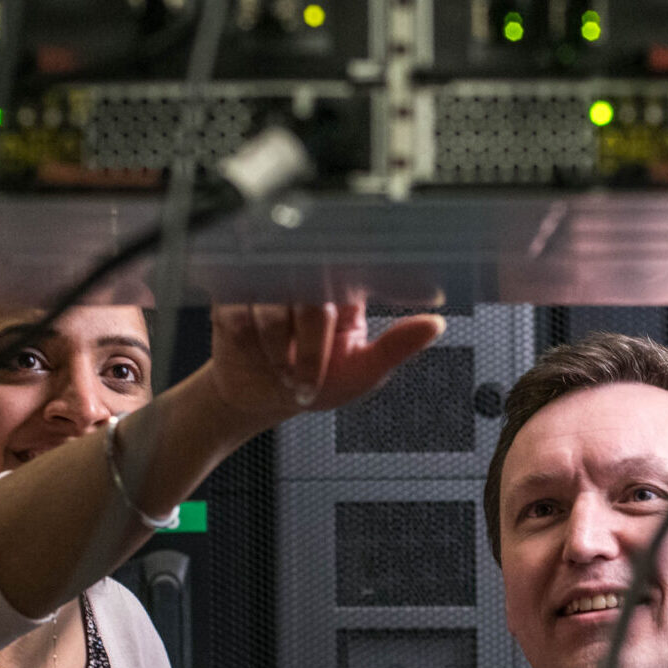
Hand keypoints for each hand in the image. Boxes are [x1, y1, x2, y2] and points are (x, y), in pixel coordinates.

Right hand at [202, 299, 445, 432]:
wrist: (260, 398)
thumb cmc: (315, 382)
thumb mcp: (363, 372)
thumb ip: (396, 347)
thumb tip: (434, 324)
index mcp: (346, 290)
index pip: (355, 269)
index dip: (351, 289)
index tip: (348, 315)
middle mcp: (307, 280)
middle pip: (311, 292)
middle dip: (310, 345)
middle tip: (307, 376)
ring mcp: (270, 285)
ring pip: (273, 305)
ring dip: (278, 350)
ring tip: (284, 370)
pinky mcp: (233, 296)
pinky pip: (238, 312)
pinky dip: (248, 342)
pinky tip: (256, 353)